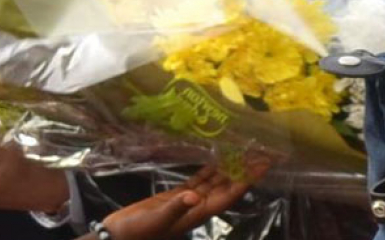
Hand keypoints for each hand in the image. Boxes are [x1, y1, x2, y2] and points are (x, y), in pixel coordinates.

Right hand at [100, 164, 266, 239]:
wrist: (122, 235)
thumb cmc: (141, 230)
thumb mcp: (158, 219)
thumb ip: (176, 207)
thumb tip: (193, 196)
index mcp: (199, 212)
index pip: (229, 194)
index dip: (246, 180)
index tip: (262, 165)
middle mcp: (198, 206)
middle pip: (226, 187)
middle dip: (242, 172)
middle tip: (257, 153)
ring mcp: (187, 201)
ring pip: (213, 183)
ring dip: (227, 169)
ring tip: (241, 152)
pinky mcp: (175, 196)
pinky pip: (197, 181)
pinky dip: (206, 171)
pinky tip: (213, 160)